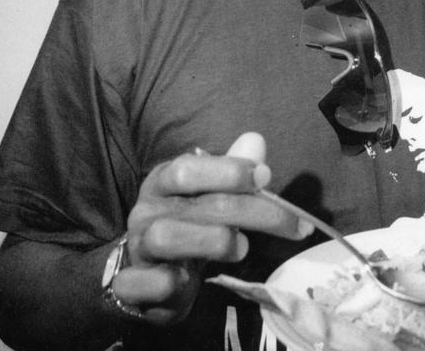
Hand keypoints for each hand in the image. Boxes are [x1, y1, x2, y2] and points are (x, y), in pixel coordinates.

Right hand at [113, 132, 311, 323]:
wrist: (148, 274)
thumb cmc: (188, 227)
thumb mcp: (210, 195)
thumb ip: (234, 171)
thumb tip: (255, 140)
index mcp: (164, 181)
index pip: (188, 169)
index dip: (229, 171)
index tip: (266, 176)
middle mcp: (146, 210)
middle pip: (198, 205)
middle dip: (252, 212)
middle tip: (293, 226)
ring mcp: (136, 247)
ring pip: (167, 238)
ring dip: (215, 242)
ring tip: (242, 247)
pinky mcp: (131, 284)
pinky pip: (143, 282)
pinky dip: (168, 282)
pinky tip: (186, 280)